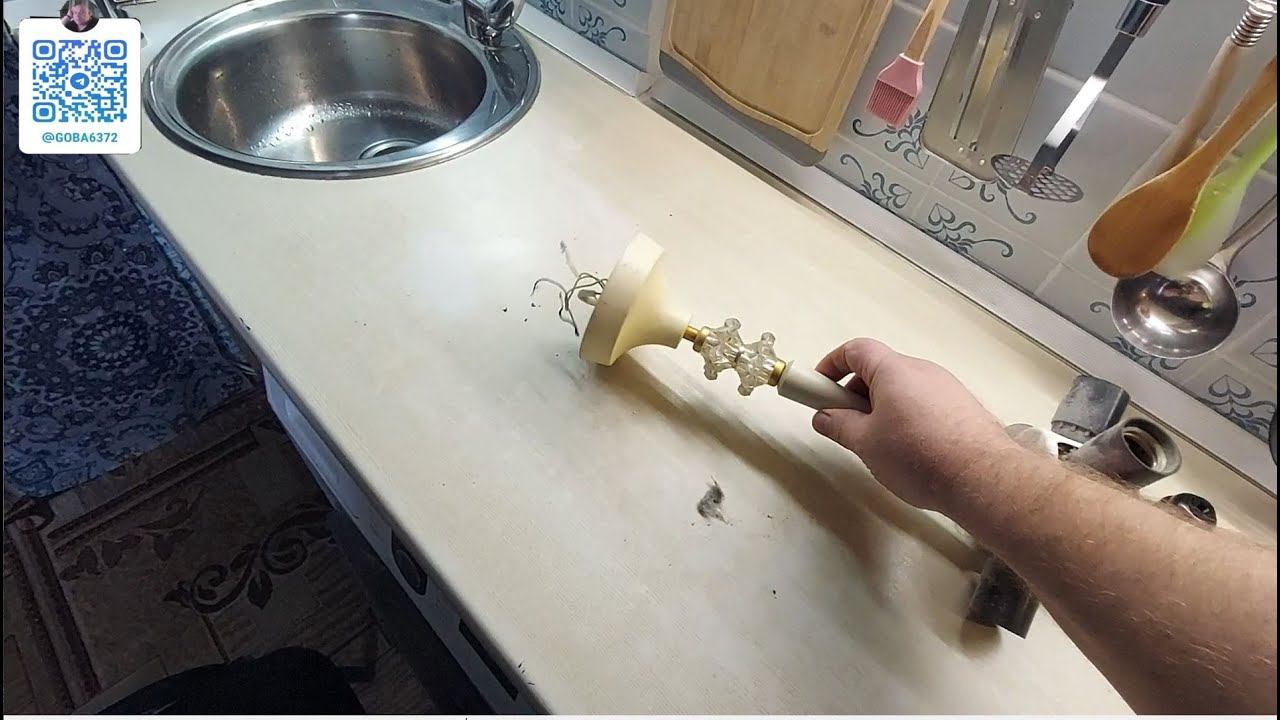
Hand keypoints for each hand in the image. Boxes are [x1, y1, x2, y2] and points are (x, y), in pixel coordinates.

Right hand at [811, 338, 1014, 511]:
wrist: (982, 477)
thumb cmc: (920, 455)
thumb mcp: (866, 443)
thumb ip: (839, 426)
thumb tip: (825, 417)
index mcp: (894, 370)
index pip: (856, 350)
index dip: (832, 364)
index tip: (819, 385)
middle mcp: (922, 370)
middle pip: (880, 369)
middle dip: (855, 392)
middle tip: (845, 422)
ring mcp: (946, 387)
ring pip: (903, 388)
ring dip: (882, 407)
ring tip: (878, 443)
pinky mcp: (963, 407)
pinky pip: (925, 402)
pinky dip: (907, 416)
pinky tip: (909, 450)